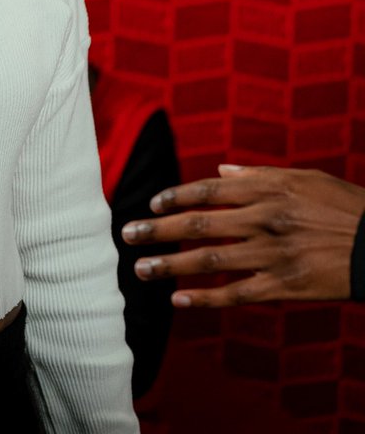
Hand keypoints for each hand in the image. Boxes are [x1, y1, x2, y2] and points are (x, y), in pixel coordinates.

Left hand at [120, 164, 364, 306]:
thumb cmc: (344, 206)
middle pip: (199, 223)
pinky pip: (237, 293)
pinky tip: (179, 299)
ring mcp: (273, 254)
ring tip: (141, 268)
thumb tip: (221, 171)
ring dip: (171, 264)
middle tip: (128, 235)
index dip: (175, 197)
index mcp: (267, 190)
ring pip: (210, 259)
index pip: (208, 191)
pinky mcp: (285, 286)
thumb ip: (258, 176)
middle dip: (159, 230)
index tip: (151, 205)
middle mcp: (264, 219)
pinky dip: (206, 297)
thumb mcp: (304, 178)